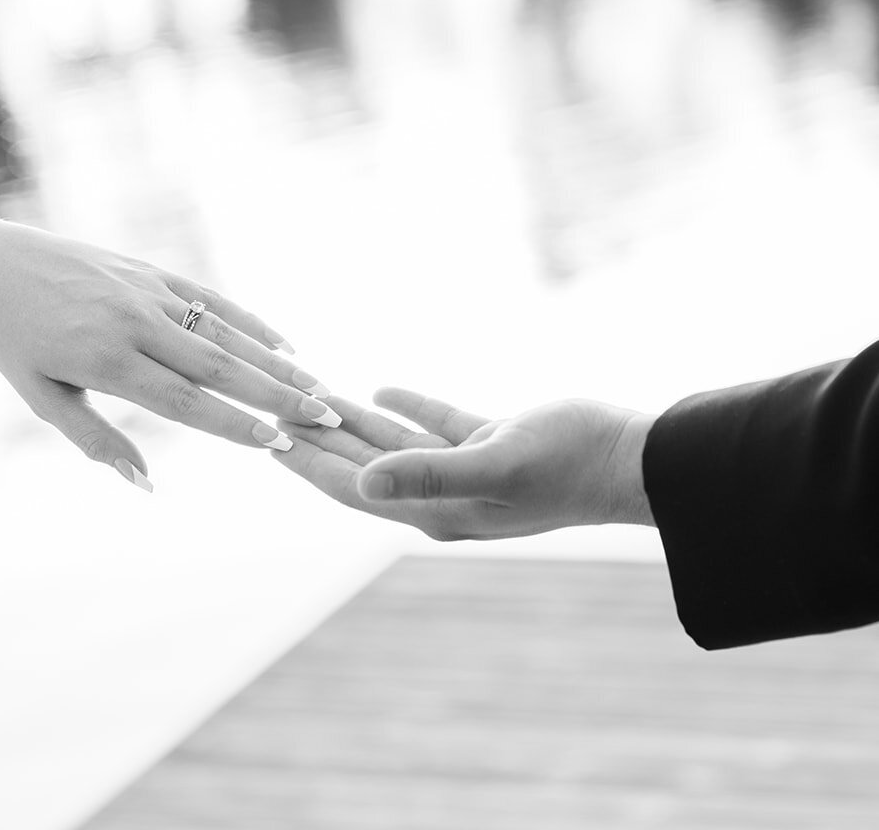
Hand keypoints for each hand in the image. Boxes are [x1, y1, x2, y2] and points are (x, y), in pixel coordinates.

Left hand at [0, 216, 339, 487]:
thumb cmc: (15, 344)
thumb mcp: (42, 400)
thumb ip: (96, 441)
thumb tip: (146, 485)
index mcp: (107, 361)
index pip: (184, 400)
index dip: (233, 424)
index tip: (279, 443)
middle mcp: (136, 323)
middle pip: (218, 364)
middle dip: (275, 394)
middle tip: (325, 414)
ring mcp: (149, 291)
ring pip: (224, 330)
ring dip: (274, 360)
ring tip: (317, 385)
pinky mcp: (153, 271)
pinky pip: (211, 298)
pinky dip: (250, 321)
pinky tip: (283, 344)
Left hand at [273, 388, 654, 538]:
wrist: (632, 459)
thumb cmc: (568, 467)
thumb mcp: (495, 465)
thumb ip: (428, 474)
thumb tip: (362, 479)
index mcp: (436, 508)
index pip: (354, 485)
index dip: (310, 463)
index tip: (267, 440)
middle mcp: (444, 495)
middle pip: (363, 463)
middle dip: (319, 439)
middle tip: (275, 407)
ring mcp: (468, 471)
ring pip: (394, 442)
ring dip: (354, 420)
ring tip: (313, 394)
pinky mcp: (492, 445)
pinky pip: (434, 425)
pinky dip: (406, 408)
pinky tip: (381, 390)